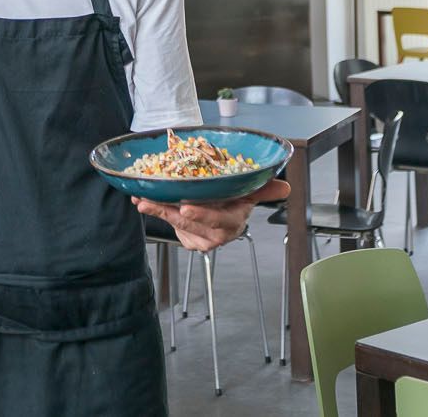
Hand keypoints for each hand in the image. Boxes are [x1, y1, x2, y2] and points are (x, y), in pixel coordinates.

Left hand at [131, 178, 289, 251]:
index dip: (203, 215)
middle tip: (152, 202)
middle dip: (169, 212)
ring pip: (176, 225)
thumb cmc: (236, 200)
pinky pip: (168, 226)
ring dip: (157, 211)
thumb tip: (284, 188)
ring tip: (142, 200)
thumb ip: (265, 189)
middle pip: (191, 224)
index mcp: (233, 222)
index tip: (187, 207)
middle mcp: (216, 234)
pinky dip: (155, 212)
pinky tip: (143, 200)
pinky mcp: (186, 239)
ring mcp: (200, 238)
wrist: (224, 210)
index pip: (219, 220)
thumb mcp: (250, 193)